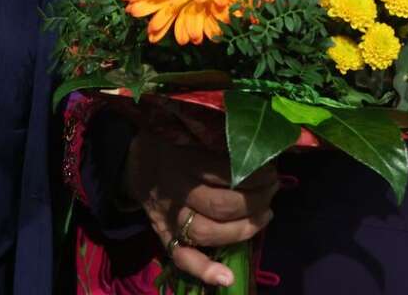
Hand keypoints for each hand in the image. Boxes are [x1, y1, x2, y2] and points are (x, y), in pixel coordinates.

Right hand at [125, 128, 277, 286]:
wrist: (135, 158)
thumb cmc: (175, 141)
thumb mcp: (194, 129)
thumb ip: (220, 138)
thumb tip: (262, 146)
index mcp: (184, 159)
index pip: (227, 173)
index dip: (256, 175)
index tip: (271, 169)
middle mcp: (176, 190)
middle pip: (221, 205)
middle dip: (255, 201)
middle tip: (272, 189)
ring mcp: (169, 216)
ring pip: (207, 232)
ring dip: (243, 229)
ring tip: (264, 215)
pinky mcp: (164, 234)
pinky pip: (181, 257)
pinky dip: (204, 270)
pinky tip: (227, 277)